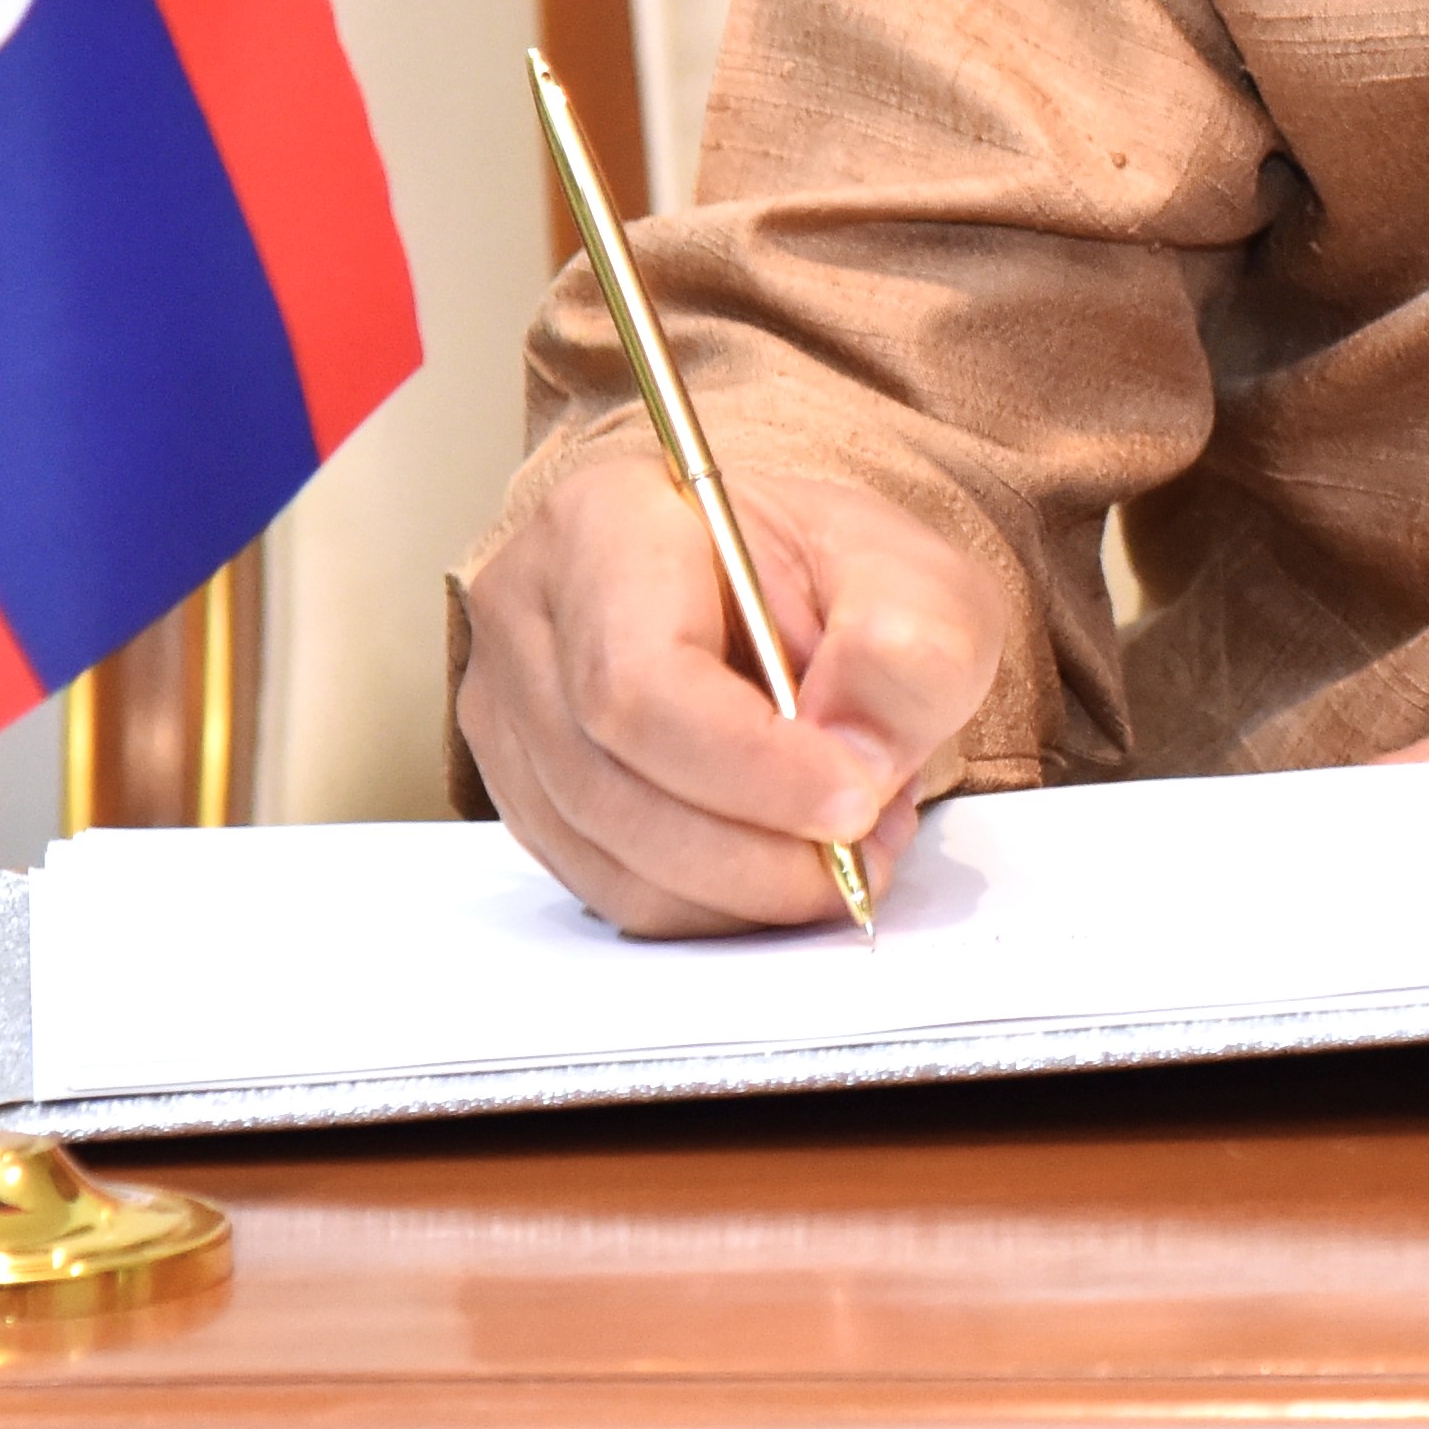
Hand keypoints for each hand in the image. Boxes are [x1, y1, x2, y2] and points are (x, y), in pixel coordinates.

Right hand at [460, 437, 1005, 935]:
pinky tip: (788, 859)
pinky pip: (616, 894)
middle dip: (760, 849)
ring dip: (750, 886)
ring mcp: (512, 715)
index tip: (855, 802)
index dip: (751, 767)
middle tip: (868, 846)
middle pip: (612, 784)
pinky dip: (719, 904)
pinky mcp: (528, 799)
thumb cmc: (831, 578)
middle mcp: (530, 617)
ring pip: (613, 858)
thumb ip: (914, 646)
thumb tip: (858, 752)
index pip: (639, 678)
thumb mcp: (917, 579)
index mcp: (605, 524)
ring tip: (846, 844)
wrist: (785, 598)